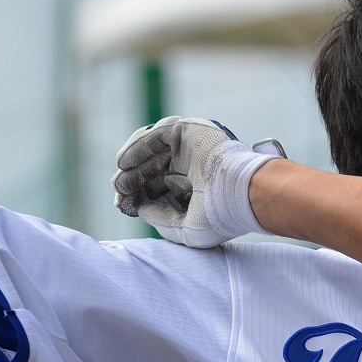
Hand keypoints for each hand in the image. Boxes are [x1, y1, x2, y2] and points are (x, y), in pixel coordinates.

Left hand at [112, 116, 285, 247]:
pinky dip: (138, 147)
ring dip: (134, 166)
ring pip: (153, 152)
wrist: (242, 193)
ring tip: (120, 182)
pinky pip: (156, 136)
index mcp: (195, 188)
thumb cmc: (220, 215)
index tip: (124, 206)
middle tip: (119, 194)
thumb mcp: (187, 230)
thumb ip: (163, 221)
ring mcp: (189, 148)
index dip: (140, 196)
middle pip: (153, 170)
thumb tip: (141, 211)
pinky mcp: (188, 131)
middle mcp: (191, 166)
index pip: (160, 188)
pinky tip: (124, 163)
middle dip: (133, 182)